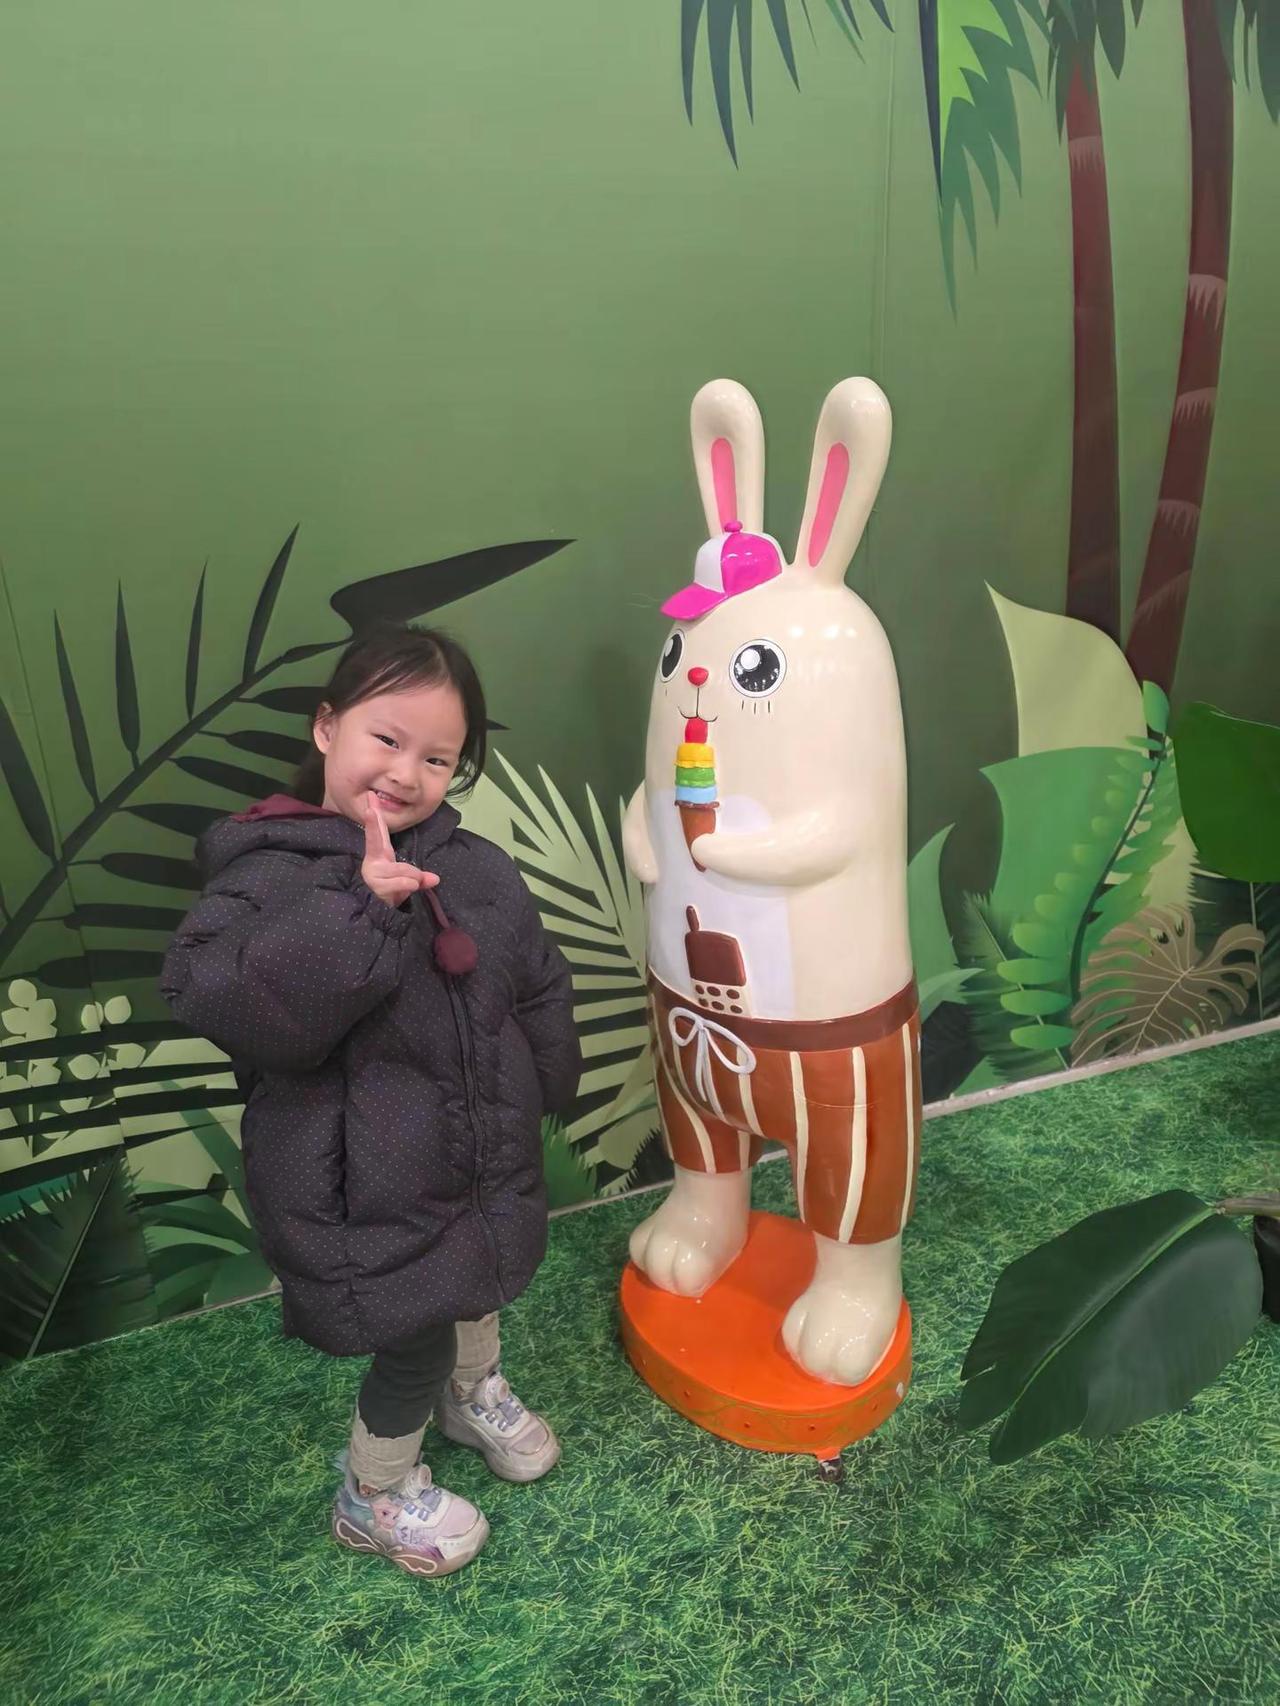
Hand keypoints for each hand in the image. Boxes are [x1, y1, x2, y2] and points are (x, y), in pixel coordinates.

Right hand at [361, 792, 439, 906]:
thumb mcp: (409, 881)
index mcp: (380, 856)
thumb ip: (419, 876)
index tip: (370, 798)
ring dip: (412, 876)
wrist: (380, 915)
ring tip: (413, 883)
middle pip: (375, 840)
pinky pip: (399, 882)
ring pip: (399, 868)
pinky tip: (410, 886)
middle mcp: (373, 863)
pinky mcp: (376, 887)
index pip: (378, 833)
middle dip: (373, 823)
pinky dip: (408, 884)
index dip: (374, 817)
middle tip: (370, 807)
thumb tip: (435, 879)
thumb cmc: (393, 893)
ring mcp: (372, 875)